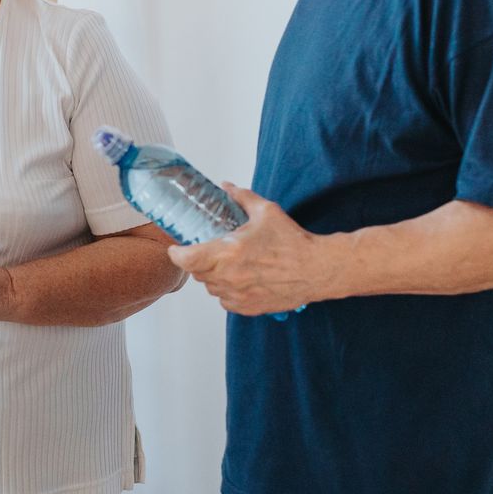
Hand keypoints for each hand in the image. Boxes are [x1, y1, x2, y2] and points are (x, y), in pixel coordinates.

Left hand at [166, 184, 335, 314]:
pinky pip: (226, 301)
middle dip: (199, 262)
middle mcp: (229, 277)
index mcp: (228, 252)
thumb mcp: (266, 211)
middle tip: (211, 251)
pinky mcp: (249, 307)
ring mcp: (238, 295)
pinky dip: (227, 291)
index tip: (176, 248)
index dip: (177, 254)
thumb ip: (241, 197)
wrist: (317, 269)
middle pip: (197, 273)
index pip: (187, 259)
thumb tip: (226, 186)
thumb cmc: (293, 242)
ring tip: (229, 265)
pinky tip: (240, 279)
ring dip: (214, 277)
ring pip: (211, 288)